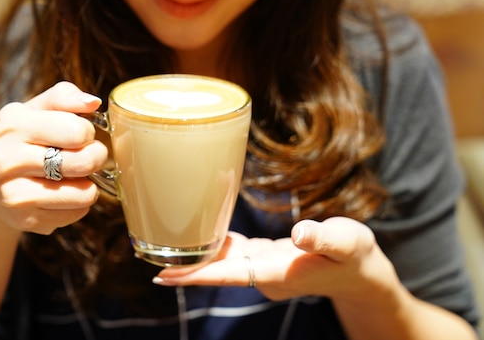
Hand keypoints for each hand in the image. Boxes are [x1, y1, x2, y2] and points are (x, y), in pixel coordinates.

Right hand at [0, 81, 108, 234]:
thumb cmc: (22, 140)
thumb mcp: (35, 110)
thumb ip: (64, 97)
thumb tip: (93, 103)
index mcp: (12, 124)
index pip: (77, 130)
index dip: (87, 132)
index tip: (79, 134)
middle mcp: (7, 159)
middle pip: (84, 162)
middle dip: (97, 157)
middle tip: (89, 155)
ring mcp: (14, 194)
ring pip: (84, 193)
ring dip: (89, 183)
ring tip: (74, 175)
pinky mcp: (26, 219)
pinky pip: (78, 213)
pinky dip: (78, 203)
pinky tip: (62, 193)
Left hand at [154, 217, 398, 303]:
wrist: (362, 274)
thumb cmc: (355, 256)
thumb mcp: (346, 242)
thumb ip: (322, 238)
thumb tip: (299, 234)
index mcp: (277, 273)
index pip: (227, 275)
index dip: (195, 275)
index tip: (162, 276)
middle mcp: (264, 275)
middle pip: (216, 271)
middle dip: (184, 268)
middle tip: (149, 260)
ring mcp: (264, 269)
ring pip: (223, 263)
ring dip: (196, 257)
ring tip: (165, 249)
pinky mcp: (267, 259)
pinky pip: (234, 254)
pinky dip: (216, 246)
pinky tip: (201, 235)